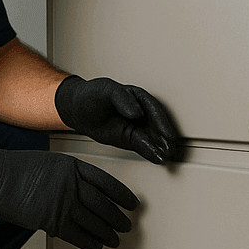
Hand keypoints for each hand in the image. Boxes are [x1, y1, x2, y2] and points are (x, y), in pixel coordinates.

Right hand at [0, 142, 137, 248]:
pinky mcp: (51, 220)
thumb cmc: (15, 169)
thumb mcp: (48, 164)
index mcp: (73, 166)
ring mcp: (62, 202)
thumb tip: (78, 198)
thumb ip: (67, 179)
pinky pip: (77, 235)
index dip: (121, 194)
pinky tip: (96, 245)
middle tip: (126, 225)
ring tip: (115, 239)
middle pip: (103, 204)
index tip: (132, 203)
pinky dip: (89, 242)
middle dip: (117, 218)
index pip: (106, 182)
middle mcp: (72, 184)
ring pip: (93, 222)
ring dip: (107, 233)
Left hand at [54, 76, 178, 162]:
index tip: (167, 134)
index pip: (154, 110)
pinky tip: (157, 158)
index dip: (161, 122)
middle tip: (170, 150)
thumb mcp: (106, 91)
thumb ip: (122, 99)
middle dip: (164, 138)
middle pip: (157, 126)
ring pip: (152, 138)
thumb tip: (137, 113)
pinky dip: (150, 152)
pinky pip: (143, 146)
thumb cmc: (92, 94)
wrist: (77, 109)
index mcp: (138, 97)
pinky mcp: (130, 138)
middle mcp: (140, 112)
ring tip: (166, 157)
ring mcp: (136, 126)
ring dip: (160, 148)